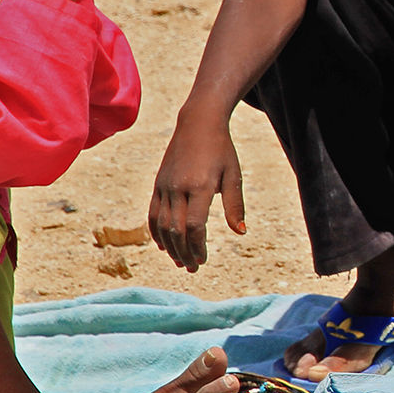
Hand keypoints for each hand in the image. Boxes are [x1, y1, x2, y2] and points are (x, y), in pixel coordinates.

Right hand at [150, 111, 245, 271]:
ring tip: (181, 262)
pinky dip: (157, 232)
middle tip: (193, 268)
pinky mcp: (158, 184)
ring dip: (170, 247)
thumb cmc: (222, 150)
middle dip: (184, 253)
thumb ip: (235, 206)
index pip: (194, 226)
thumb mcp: (234, 175)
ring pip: (162, 225)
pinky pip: (153, 214)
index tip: (203, 259)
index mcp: (200, 186)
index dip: (197, 247)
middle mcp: (179, 187)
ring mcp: (165, 186)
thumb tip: (240, 232)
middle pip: (176, 230)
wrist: (198, 124)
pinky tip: (165, 246)